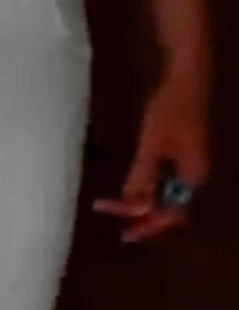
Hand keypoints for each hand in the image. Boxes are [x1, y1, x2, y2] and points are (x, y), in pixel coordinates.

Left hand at [92, 73, 210, 242]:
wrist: (187, 76)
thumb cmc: (170, 108)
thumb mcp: (151, 145)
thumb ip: (142, 177)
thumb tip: (132, 206)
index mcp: (193, 177)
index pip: (171, 214)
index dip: (146, 225)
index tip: (124, 233)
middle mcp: (195, 175)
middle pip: (170, 206)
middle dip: (142, 215)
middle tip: (114, 216)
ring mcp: (190, 163)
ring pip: (166, 193)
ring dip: (142, 200)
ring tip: (116, 206)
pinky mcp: (183, 151)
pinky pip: (165, 179)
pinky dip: (147, 185)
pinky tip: (132, 186)